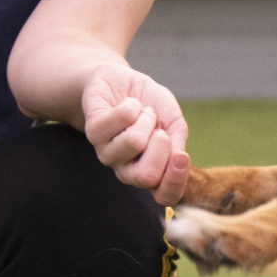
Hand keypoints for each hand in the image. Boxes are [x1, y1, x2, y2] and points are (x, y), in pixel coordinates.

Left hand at [83, 64, 191, 205]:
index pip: (165, 197)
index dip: (176, 182)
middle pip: (146, 177)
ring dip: (146, 118)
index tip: (182, 156)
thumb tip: (178, 156)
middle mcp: (127, 169)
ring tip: (143, 111)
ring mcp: (107, 153)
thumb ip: (178, 137)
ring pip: (133, 143)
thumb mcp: (173, 118)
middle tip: (159, 128)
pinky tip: (128, 104)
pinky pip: (119, 121)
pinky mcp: (93, 132)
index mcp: (151, 172)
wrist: (121, 80)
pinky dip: (131, 105)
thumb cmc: (150, 103)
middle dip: (161, 146)